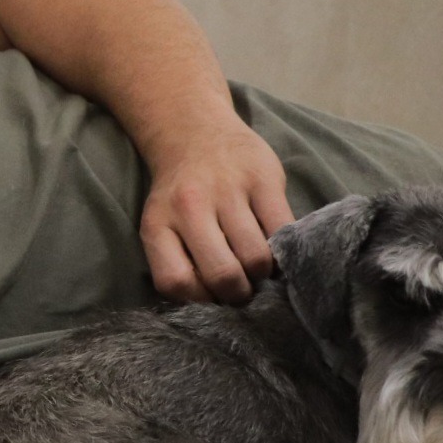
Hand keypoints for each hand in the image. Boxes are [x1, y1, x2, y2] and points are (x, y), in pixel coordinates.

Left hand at [139, 117, 294, 304]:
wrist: (194, 132)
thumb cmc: (181, 195)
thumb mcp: (162, 225)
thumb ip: (177, 261)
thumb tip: (215, 310)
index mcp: (157, 225)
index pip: (176, 283)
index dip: (201, 301)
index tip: (213, 298)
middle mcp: (189, 207)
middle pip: (223, 275)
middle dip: (240, 294)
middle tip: (245, 289)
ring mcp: (227, 189)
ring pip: (256, 257)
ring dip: (264, 274)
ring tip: (260, 267)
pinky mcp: (262, 177)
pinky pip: (284, 229)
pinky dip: (284, 247)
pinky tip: (276, 246)